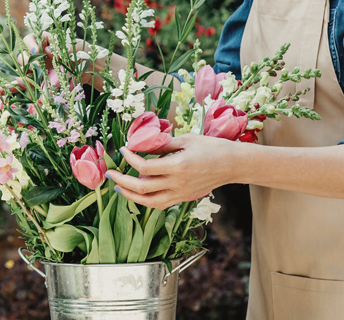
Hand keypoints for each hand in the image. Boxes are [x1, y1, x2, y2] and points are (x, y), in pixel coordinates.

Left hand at [105, 134, 243, 208]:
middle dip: (122, 180)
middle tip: (110, 173)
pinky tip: (136, 192)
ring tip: (118, 186)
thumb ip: (162, 145)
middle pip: (142, 188)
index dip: (129, 159)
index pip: (144, 168)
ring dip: (130, 195)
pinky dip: (145, 200)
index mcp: (178, 167)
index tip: (123, 149)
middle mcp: (178, 184)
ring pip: (149, 202)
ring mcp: (181, 194)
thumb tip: (140, 144)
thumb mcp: (185, 140)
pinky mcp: (184, 198)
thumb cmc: (211, 148)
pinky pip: (160, 204)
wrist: (233, 164)